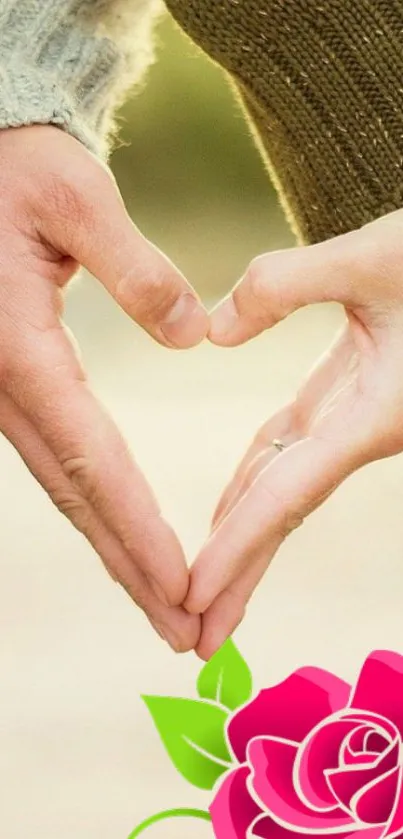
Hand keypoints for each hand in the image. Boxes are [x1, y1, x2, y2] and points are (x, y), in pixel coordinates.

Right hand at [0, 124, 208, 651]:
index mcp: (20, 350)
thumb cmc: (14, 168)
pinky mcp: (11, 384)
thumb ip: (136, 270)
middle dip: (130, 569)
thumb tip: (196, 334)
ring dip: (114, 549)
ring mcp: (2, 392)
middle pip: (76, 496)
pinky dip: (94, 506)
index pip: (91, 459)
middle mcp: (4, 387)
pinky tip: (120, 533)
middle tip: (181, 633)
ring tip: (162, 604)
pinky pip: (55, 457)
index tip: (181, 585)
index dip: (138, 529)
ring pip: (63, 487)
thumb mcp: (76, 199)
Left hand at [187, 210, 402, 659]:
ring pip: (285, 488)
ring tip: (203, 587)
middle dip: (237, 577)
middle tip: (192, 638)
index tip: (192, 600)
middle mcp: (360, 432)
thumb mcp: (375, 258)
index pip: (286, 496)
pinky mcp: (351, 397)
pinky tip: (232, 504)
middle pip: (282, 515)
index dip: (237, 551)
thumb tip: (211, 331)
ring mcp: (355, 420)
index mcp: (371, 417)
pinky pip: (292, 452)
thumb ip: (286, 285)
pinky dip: (256, 482)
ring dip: (243, 536)